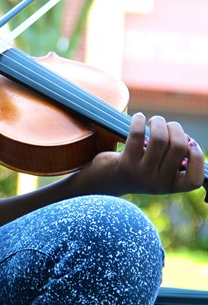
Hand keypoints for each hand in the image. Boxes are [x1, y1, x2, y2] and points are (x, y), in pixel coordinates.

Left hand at [82, 113, 204, 196]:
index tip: (190, 144)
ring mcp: (141, 175)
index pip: (195, 180)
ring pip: (160, 139)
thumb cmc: (138, 169)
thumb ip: (174, 160)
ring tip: (154, 120)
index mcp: (170, 187)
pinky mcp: (125, 164)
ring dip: (159, 122)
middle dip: (176, 128)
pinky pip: (137, 134)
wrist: (105, 181)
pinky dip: (139, 120)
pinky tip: (138, 117)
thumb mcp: (159, 171)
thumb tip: (187, 140)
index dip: (198, 158)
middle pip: (179, 148)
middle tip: (167, 125)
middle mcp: (158, 184)